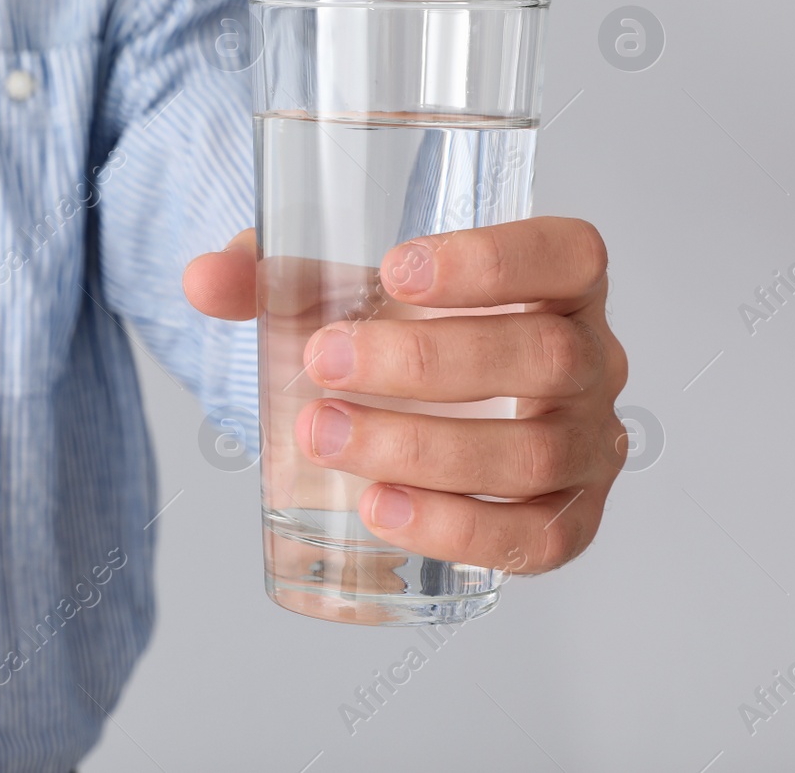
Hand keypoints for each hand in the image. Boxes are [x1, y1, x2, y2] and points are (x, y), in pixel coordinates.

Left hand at [183, 217, 628, 574]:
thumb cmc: (394, 333)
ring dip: (422, 448)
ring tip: (323, 435)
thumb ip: (268, 276)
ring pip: (534, 452)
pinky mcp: (569, 519)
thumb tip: (201, 279)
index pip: (569, 255)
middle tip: (323, 360)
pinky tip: (382, 509)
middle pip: (544, 357)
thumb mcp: (337, 291)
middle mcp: (593, 360)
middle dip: (425, 363)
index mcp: (558, 283)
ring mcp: (590, 446)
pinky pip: (538, 539)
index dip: (495, 260)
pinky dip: (460, 528)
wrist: (415, 408)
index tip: (394, 269)